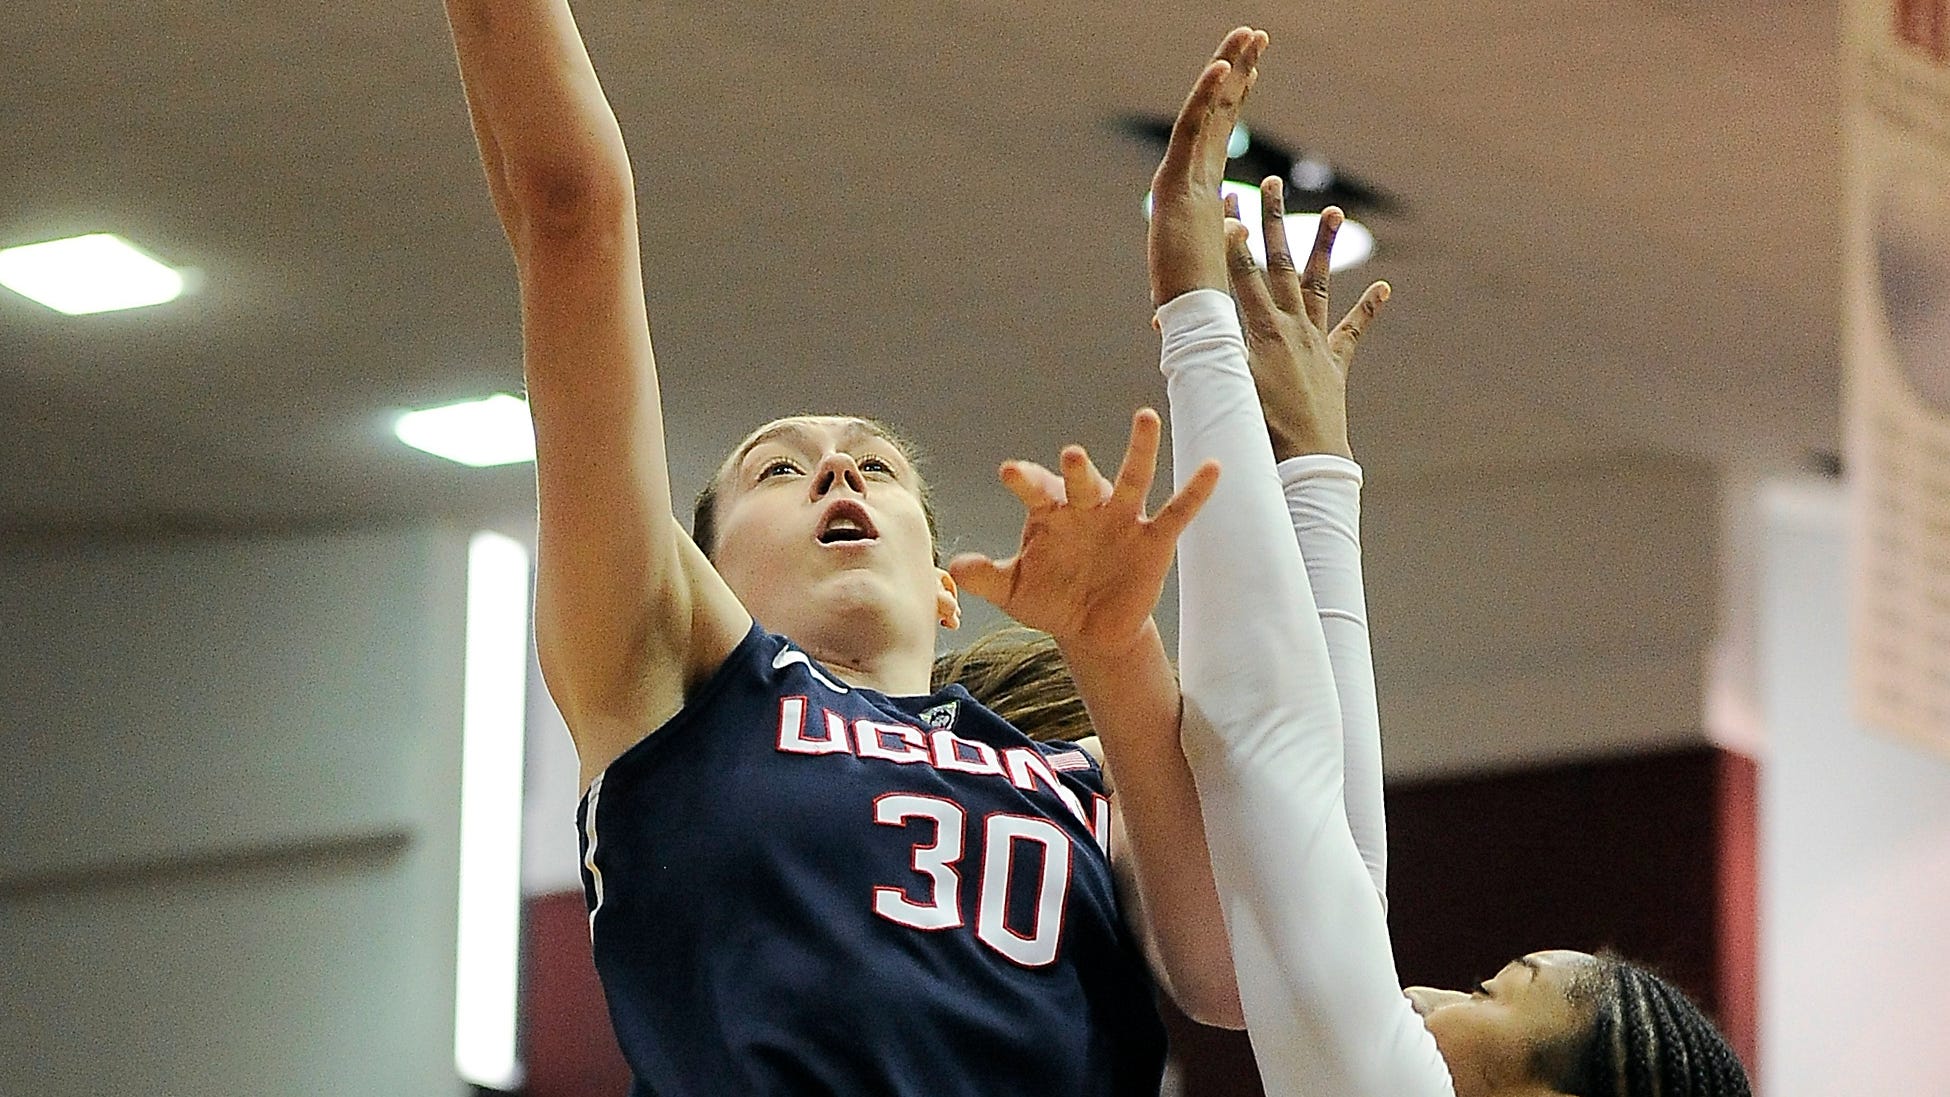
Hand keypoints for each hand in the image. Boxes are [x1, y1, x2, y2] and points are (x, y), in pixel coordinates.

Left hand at [949, 409, 1220, 656]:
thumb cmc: (1049, 598)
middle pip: (1082, 480)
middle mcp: (1087, 508)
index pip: (1036, 489)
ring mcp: (1122, 519)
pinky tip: (1213, 466)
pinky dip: (1196, 491)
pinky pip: (1177, 512)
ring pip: (1132, 478)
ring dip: (1139, 449)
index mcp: (1050, 514)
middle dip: (1077, 469)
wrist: (1090, 630)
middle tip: (1071, 455)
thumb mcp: (1014, 592)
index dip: (1025, 480)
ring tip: (1145, 417)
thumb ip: (986, 577)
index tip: (1010, 471)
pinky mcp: (1154, 538)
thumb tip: (954, 568)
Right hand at [1148, 27, 1268, 307]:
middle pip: (1215, 112)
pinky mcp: (1174, 184)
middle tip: (1254, 34)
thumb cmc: (1203, 300)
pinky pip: (1192, 130)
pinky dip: (1205, 97)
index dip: (1235, 98)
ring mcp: (1179, 177)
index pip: (1221, 134)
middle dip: (1234, 70)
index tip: (1253, 67)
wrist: (1191, 317)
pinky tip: (1222, 66)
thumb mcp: (1219, 262)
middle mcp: (1188, 177)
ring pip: (1203, 111)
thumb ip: (1226, 243)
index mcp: (1201, 192)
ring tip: (1247, 34)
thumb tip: (1233, 236)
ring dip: (1225, 69)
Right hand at [1225, 181, 1390, 460]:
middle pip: (1281, 263)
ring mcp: (1317, 341)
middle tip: (1270, 184)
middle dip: (1273, 221)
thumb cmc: (1260, 432)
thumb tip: (1166, 329)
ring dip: (1325, 246)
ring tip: (1334, 212)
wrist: (1308, 461)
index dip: (1234, 238)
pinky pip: (1353, 330)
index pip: (1243, 274)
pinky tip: (1384, 286)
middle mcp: (1292, 326)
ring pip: (1320, 283)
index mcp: (1262, 331)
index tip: (1229, 204)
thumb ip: (1205, 353)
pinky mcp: (1335, 363)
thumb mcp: (1227, 387)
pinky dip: (1368, 307)